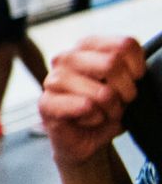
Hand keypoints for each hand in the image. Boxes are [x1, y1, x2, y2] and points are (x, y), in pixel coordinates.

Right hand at [41, 36, 146, 168]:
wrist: (85, 138)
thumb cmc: (106, 108)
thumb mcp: (125, 84)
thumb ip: (129, 70)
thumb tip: (133, 73)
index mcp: (87, 46)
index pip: (125, 45)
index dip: (138, 68)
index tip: (134, 82)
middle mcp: (67, 58)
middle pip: (112, 64)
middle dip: (126, 91)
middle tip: (121, 102)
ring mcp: (52, 79)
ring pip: (102, 92)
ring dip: (111, 110)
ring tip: (103, 114)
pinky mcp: (46, 103)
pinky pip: (86, 108)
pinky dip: (95, 119)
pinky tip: (86, 120)